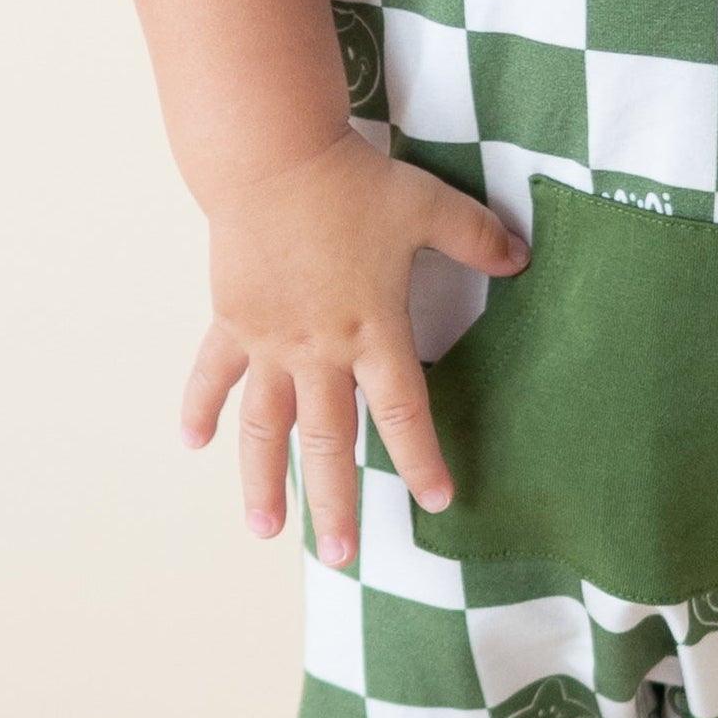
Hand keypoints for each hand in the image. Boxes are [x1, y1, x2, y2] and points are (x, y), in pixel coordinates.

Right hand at [180, 133, 526, 564]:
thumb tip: (523, 257)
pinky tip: (193, 443)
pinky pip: (214, 375)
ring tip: (264, 530)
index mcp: (372, 331)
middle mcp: (319, 350)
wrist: (272, 159)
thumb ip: (478, 238)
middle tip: (340, 559)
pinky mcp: (233, 320)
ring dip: (263, 480)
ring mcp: (270, 341)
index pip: (403, 413)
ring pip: (266, 427)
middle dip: (335, 503)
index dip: (420, 460)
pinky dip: (200, 407)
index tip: (435, 502)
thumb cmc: (352, 182)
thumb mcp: (428, 206)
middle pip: (329, 442)